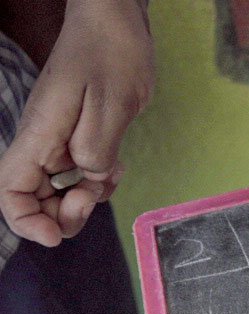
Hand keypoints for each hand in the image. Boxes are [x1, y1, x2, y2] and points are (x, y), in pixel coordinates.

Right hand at [0, 0, 152, 246]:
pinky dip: (99, 183)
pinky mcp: (80, 140)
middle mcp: (44, 143)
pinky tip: (116, 167)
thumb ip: (96, 150)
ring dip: (87, 199)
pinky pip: (82, 176)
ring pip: (62, 192)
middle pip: (37, 200)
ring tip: (112, 175)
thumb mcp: (111, 105)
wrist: (118, 25)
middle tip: (94, 195)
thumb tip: (88, 179)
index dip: (27, 221)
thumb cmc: (112, 55)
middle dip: (65, 215)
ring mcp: (60, 142)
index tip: (57, 234)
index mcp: (40, 136)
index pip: (11, 191)